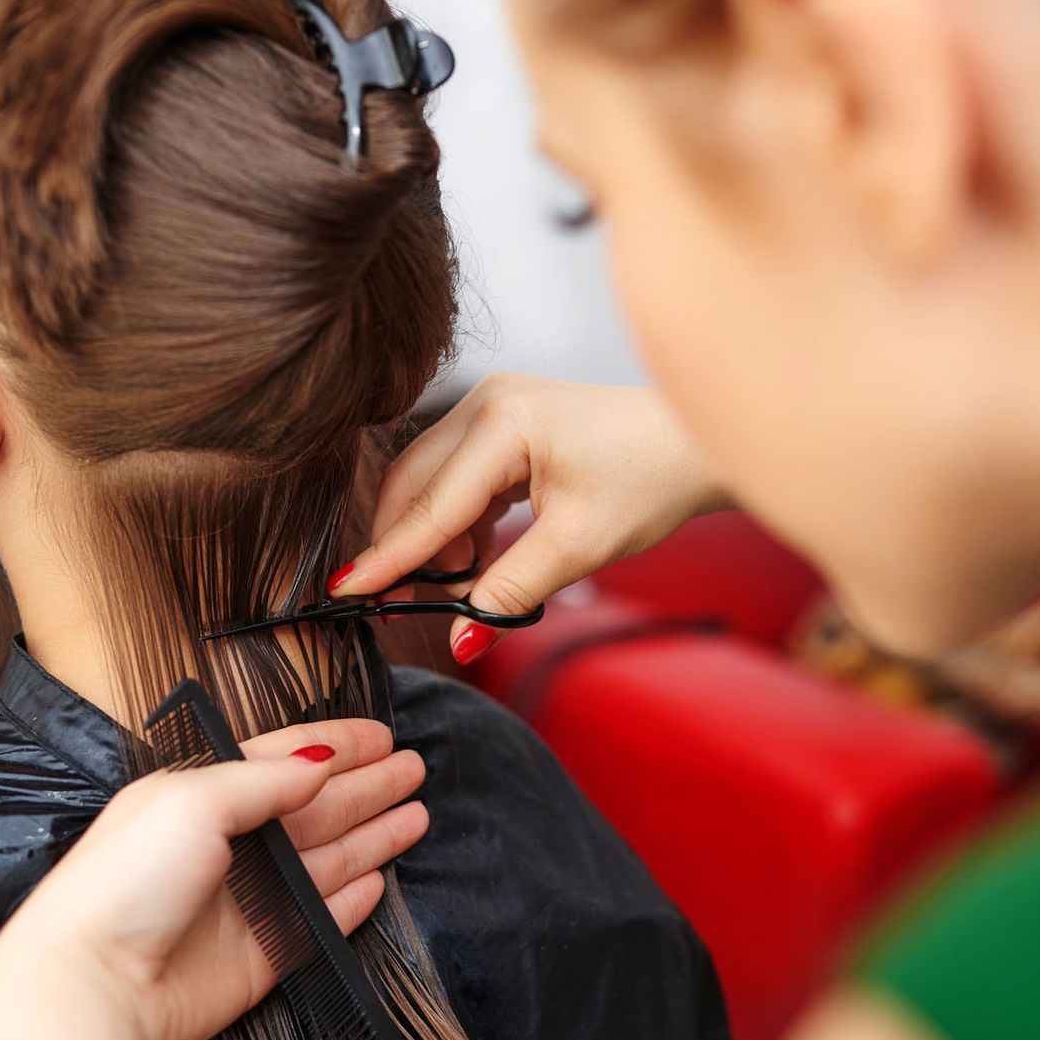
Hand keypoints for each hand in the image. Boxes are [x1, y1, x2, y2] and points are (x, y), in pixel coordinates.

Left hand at [0, 718, 426, 1039]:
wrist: (93, 986)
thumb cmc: (123, 883)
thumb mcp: (189, 800)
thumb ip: (261, 780)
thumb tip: (318, 765)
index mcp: (197, 798)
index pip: (279, 761)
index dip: (333, 746)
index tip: (381, 735)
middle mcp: (224, 848)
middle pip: (312, 808)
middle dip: (365, 786)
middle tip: (415, 768)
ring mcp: (244, 905)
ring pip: (325, 861)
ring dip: (371, 835)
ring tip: (418, 814)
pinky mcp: (258, 959)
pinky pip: (319, 922)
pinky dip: (352, 902)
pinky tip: (380, 879)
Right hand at [332, 376, 728, 663]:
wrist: (696, 443)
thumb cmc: (650, 481)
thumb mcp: (579, 547)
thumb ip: (509, 592)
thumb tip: (461, 637)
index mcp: (503, 423)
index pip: (430, 505)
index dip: (387, 557)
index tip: (343, 592)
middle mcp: (487, 402)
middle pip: (412, 485)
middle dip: (405, 549)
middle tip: (400, 606)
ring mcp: (493, 406)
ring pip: (429, 481)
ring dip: (432, 538)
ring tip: (459, 587)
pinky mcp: (504, 421)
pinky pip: (456, 476)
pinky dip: (457, 522)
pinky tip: (476, 559)